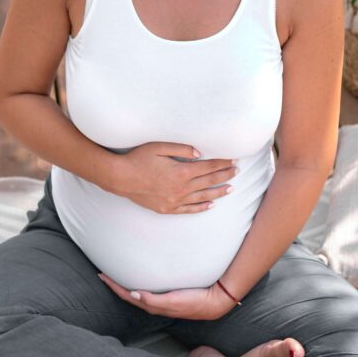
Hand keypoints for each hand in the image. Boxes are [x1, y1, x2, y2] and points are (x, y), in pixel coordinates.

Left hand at [97, 273, 235, 320]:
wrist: (214, 302)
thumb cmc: (194, 302)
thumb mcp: (172, 302)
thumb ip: (153, 300)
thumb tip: (133, 295)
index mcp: (152, 306)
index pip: (127, 296)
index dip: (113, 286)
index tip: (102, 276)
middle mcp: (154, 304)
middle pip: (128, 295)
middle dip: (115, 286)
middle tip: (103, 274)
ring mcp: (161, 301)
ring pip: (136, 294)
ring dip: (125, 287)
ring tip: (116, 277)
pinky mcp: (168, 297)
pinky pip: (147, 292)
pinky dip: (138, 287)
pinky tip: (138, 283)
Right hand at [112, 141, 237, 214]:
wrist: (120, 178)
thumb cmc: (138, 159)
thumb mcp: (159, 147)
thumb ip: (181, 148)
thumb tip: (200, 153)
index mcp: (181, 171)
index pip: (208, 166)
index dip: (222, 162)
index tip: (233, 160)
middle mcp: (181, 188)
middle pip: (209, 181)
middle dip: (224, 175)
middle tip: (237, 171)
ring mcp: (175, 201)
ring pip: (203, 197)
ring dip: (218, 192)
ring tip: (231, 188)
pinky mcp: (167, 209)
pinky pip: (189, 209)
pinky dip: (201, 207)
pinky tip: (211, 205)